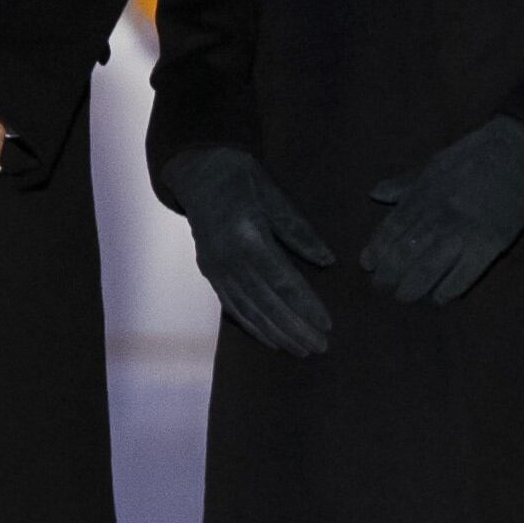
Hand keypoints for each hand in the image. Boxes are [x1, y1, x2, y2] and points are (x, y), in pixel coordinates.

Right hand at [156, 145, 333, 354]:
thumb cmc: (240, 178)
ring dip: (277, 333)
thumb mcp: (272, 194)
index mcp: (247, 235)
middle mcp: (229, 259)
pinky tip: (271, 340)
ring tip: (301, 349)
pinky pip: (233, 307)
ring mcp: (216, 269)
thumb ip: (297, 229)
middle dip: (295, 327)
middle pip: (267, 302)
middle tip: (321, 346)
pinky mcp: (210, 274)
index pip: (283, 280)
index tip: (327, 324)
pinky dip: (253, 327)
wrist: (196, 173)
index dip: (305, 305)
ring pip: (250, 310)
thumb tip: (327, 261)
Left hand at [359, 115, 523, 305]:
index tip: (368, 265)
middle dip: (388, 276)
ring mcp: (462, 233)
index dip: (376, 251)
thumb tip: (375, 194)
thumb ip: (405, 183)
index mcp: (422, 195)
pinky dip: (447, 291)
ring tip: (406, 296)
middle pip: (403, 255)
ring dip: (412, 289)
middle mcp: (437, 216)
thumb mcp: (434, 163)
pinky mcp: (489, 245)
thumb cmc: (477, 154)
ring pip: (426, 270)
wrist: (522, 150)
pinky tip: (440, 297)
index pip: (390, 230)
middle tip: (384, 287)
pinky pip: (462, 277)